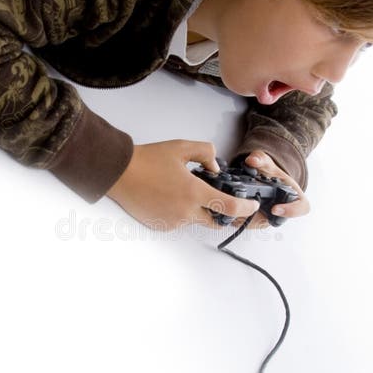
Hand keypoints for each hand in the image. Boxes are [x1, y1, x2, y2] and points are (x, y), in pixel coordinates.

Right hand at [107, 139, 259, 229]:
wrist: (119, 173)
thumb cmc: (148, 159)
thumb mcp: (181, 147)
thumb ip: (206, 153)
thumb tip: (215, 167)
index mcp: (193, 192)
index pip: (229, 207)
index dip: (245, 209)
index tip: (253, 206)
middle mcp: (185, 211)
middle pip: (217, 221)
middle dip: (226, 215)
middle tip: (229, 205)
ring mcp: (173, 221)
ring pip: (197, 220)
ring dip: (200, 210)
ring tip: (188, 191)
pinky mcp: (162, 225)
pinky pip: (180, 221)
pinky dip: (183, 212)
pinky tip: (171, 197)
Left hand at [237, 150, 309, 227]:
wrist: (262, 180)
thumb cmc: (269, 174)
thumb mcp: (266, 163)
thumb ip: (260, 159)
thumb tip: (252, 161)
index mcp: (294, 196)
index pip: (301, 208)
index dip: (291, 211)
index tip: (275, 209)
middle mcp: (284, 210)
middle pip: (275, 221)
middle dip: (258, 215)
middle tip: (245, 205)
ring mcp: (271, 218)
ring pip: (260, 225)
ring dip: (247, 217)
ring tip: (237, 204)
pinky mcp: (258, 222)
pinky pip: (249, 225)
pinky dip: (239, 218)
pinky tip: (234, 208)